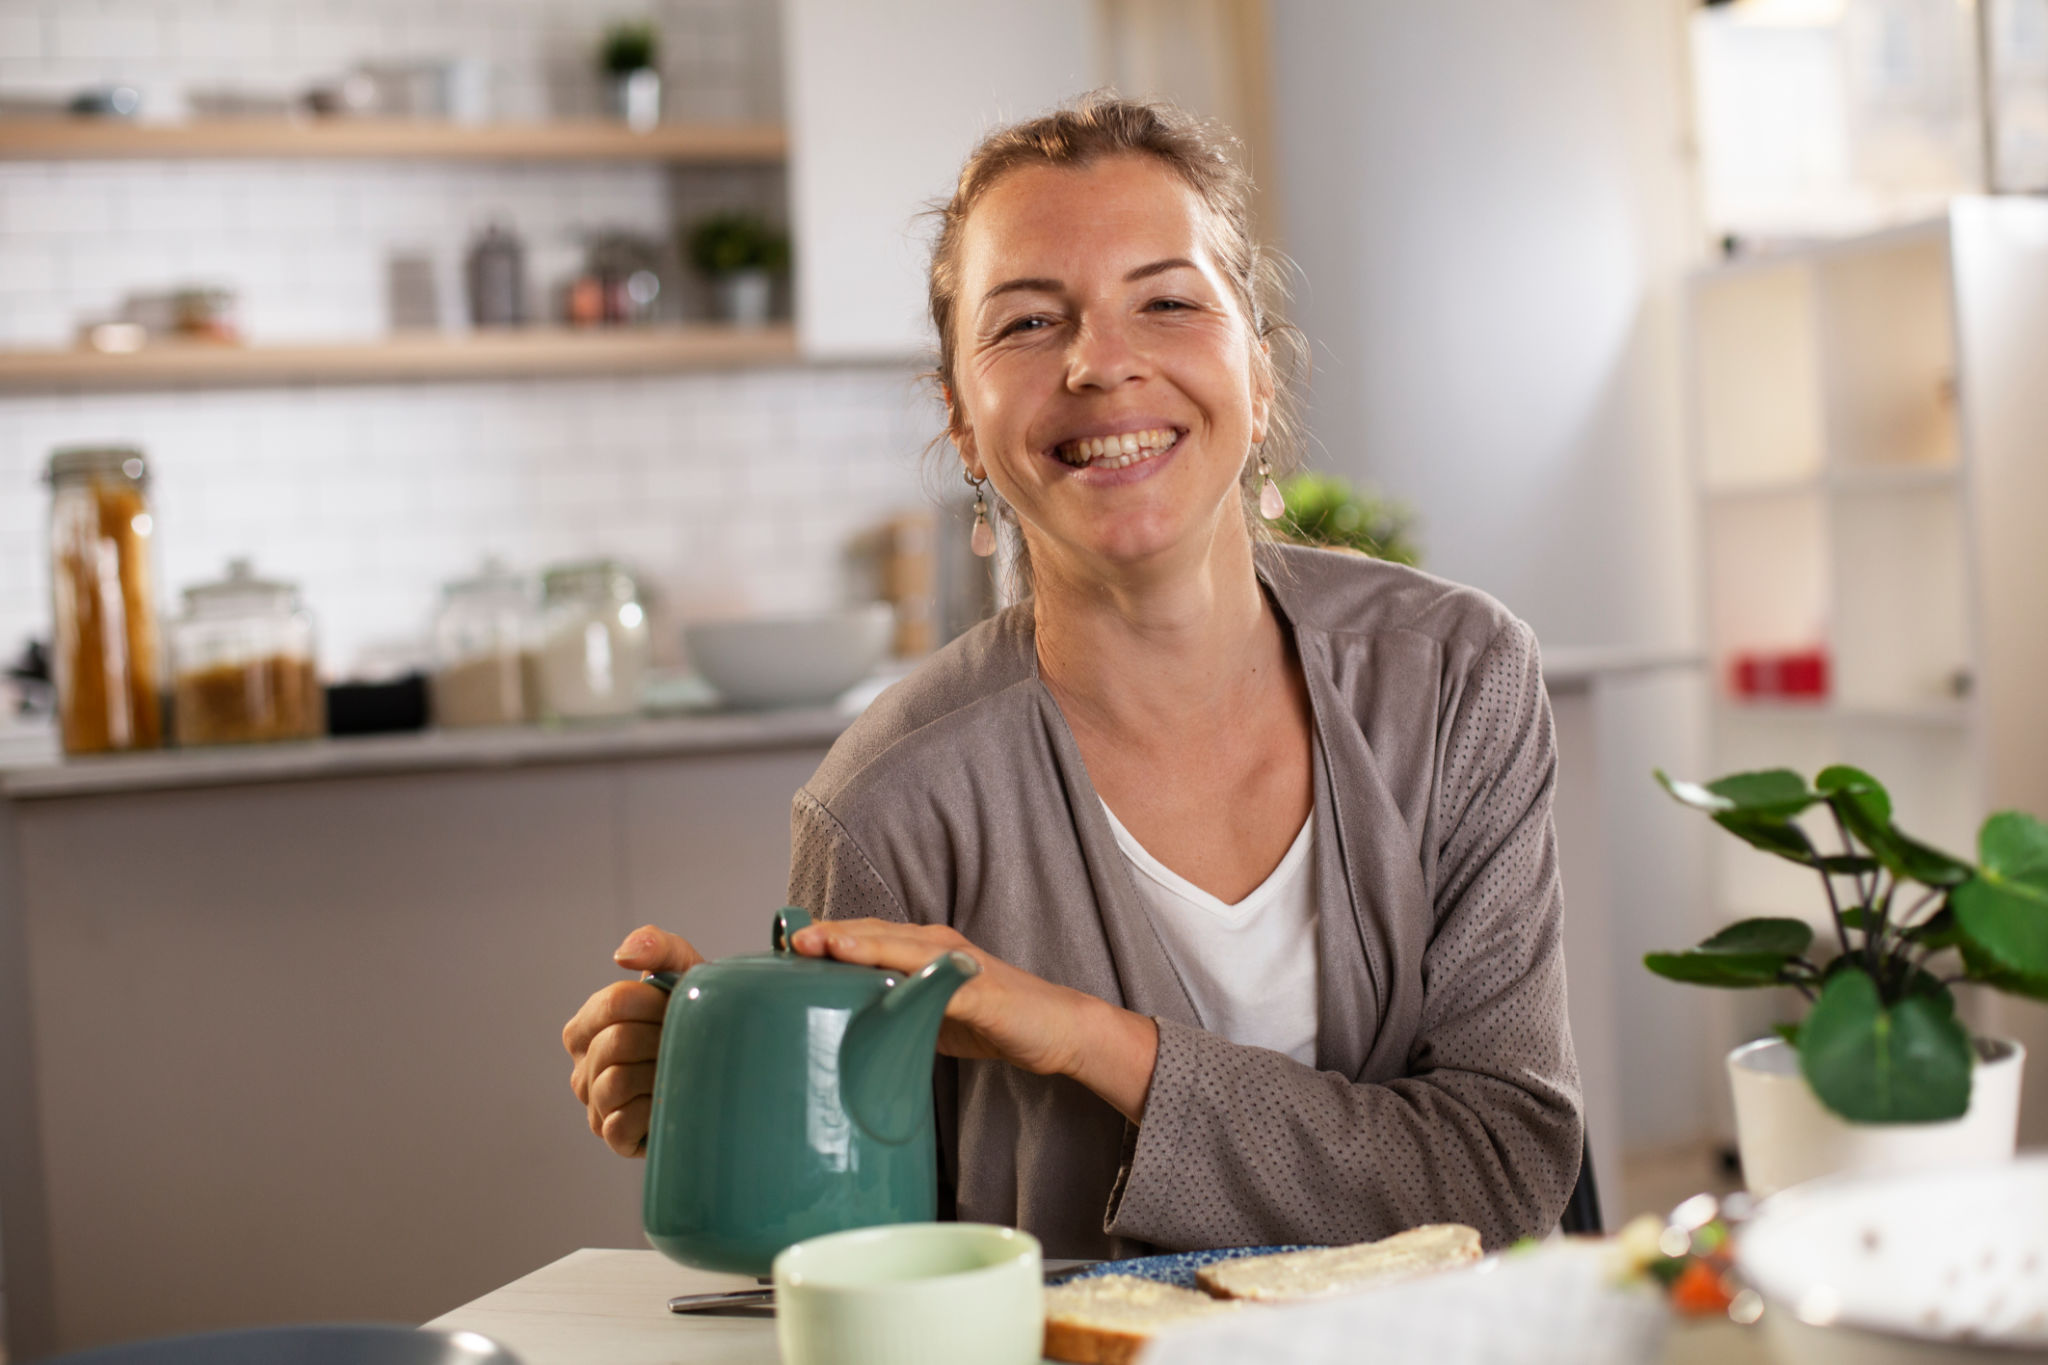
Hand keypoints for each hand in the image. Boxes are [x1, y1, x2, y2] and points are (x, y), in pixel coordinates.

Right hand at [563, 925, 703, 1156]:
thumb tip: (622, 956)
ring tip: (679, 1068)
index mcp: (585, 1027)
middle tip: (685, 1042)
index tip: (678, 1008)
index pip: (612, 1004)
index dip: (655, 1004)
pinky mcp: (614, 1138)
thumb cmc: (695, 1013)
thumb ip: (656, 946)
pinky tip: (670, 1100)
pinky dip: (652, 1110)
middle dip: (661, 1038)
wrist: (725, 1063)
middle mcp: (582, 1068)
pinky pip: (622, 1124)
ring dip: (659, 1072)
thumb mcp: (683, 969)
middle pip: (616, 1043)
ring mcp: (595, 1105)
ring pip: (617, 1082)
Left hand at [789, 919, 1159, 1121]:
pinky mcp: (980, 988)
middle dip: (829, 935)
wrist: (1057, 1029)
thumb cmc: (991, 1021)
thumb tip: (840, 1026)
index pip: (862, 938)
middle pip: (873, 934)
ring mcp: (958, 963)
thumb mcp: (928, 1016)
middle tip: (787, 940)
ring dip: (858, 943)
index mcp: (920, 950)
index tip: (779, 947)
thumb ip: (890, 1011)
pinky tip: (886, 977)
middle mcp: (936, 946)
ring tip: (818, 943)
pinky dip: (908, 975)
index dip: (824, 939)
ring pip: (899, 947)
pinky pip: (939, 980)